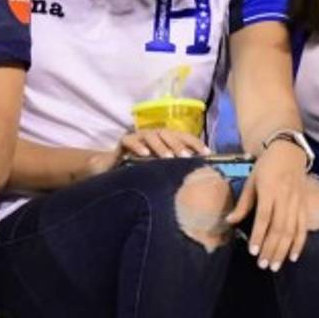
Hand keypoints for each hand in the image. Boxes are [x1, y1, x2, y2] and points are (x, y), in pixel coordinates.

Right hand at [87, 129, 210, 175]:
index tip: (207, 154)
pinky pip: (130, 140)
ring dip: (161, 146)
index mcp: (165, 140)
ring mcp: (138, 136)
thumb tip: (199, 183)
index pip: (183, 137)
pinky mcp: (123, 141)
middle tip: (186, 157)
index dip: (195, 143)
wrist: (111, 168)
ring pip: (151, 135)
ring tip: (168, 158)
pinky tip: (145, 154)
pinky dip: (138, 145)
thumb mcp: (160, 172)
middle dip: (178, 144)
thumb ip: (175, 172)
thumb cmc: (140, 171)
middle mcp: (153, 135)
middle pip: (168, 134)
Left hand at [226, 140, 309, 270]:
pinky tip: (293, 256)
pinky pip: (303, 227)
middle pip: (279, 228)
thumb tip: (230, 221)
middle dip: (271, 249)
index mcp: (269, 190)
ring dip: (283, 250)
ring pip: (292, 231)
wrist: (289, 152)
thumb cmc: (266, 167)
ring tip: (275, 265)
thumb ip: (243, 203)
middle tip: (263, 265)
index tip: (253, 251)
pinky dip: (299, 243)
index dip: (259, 235)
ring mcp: (297, 202)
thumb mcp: (251, 180)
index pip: (264, 217)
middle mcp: (285, 198)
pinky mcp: (305, 205)